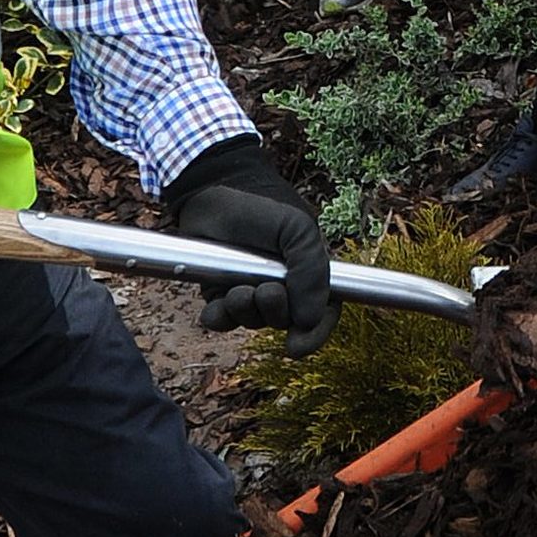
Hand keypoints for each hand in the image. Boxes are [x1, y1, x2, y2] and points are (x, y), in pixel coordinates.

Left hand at [166, 139, 337, 356]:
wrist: (213, 190)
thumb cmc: (261, 206)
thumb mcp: (297, 230)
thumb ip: (312, 271)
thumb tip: (311, 318)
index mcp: (307, 271)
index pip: (323, 313)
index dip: (314, 334)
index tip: (295, 347)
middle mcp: (282, 285)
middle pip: (286, 322)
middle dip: (274, 313)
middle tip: (264, 291)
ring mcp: (250, 289)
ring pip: (252, 322)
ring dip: (245, 312)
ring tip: (237, 289)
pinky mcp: (219, 291)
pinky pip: (221, 320)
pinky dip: (218, 317)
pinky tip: (217, 302)